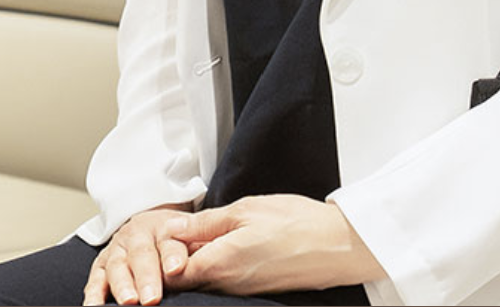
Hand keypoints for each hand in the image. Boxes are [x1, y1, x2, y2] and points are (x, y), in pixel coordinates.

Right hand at [82, 205, 193, 305]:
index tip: (177, 268)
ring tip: (129, 302)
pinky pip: (95, 278)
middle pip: (142, 254)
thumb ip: (199, 244)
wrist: (150, 225)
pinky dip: (93, 293)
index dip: (173, 254)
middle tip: (152, 298)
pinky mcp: (101, 264)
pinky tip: (94, 306)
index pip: (170, 240)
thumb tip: (213, 262)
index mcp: (164, 226)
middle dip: (146, 277)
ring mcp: (117, 249)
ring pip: (118, 265)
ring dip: (122, 285)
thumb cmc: (175, 238)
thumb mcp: (190, 234)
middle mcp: (137, 235)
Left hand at [163, 194, 384, 295]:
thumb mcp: (244, 209)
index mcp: (219, 263)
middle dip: (178, 258)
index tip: (166, 233)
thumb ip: (205, 222)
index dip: (164, 254)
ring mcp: (242, 291)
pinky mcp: (255, 290)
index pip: (173, 272)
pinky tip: (231, 244)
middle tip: (183, 232)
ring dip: (200, 260)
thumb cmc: (293, 222)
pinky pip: (226, 281)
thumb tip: (174, 227)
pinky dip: (219, 265)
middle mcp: (227, 285)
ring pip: (206, 279)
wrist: (335, 246)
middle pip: (188, 278)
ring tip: (210, 233)